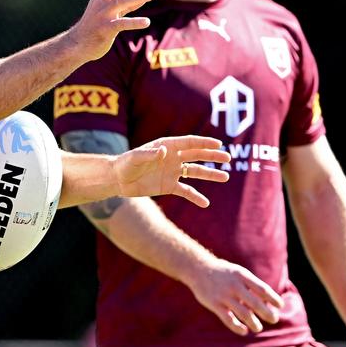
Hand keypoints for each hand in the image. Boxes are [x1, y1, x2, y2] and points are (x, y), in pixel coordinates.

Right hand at [69, 0, 154, 62]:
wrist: (77, 43)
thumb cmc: (95, 24)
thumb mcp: (109, 10)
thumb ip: (127, 4)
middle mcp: (101, 1)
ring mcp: (102, 14)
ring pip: (120, 2)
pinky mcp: (105, 29)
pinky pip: (121, 24)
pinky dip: (134, 22)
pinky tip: (147, 22)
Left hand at [113, 136, 231, 206]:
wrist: (118, 180)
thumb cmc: (124, 164)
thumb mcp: (134, 158)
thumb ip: (149, 154)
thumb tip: (164, 151)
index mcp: (166, 147)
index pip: (189, 143)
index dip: (203, 143)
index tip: (218, 144)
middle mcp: (172, 158)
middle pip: (196, 156)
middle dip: (212, 157)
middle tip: (227, 158)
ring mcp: (172, 172)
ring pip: (195, 172)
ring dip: (209, 174)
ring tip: (225, 177)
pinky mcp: (169, 186)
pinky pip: (186, 191)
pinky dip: (195, 196)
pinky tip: (205, 203)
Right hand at [186, 257, 284, 335]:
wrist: (197, 268)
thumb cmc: (223, 273)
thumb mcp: (238, 273)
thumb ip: (251, 286)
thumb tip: (268, 303)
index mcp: (242, 276)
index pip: (263, 289)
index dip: (274, 299)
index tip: (280, 306)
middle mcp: (234, 285)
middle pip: (255, 303)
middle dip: (267, 313)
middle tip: (274, 319)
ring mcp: (224, 295)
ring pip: (244, 314)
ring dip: (254, 323)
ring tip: (258, 328)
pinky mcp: (214, 304)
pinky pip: (228, 320)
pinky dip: (237, 327)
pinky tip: (243, 331)